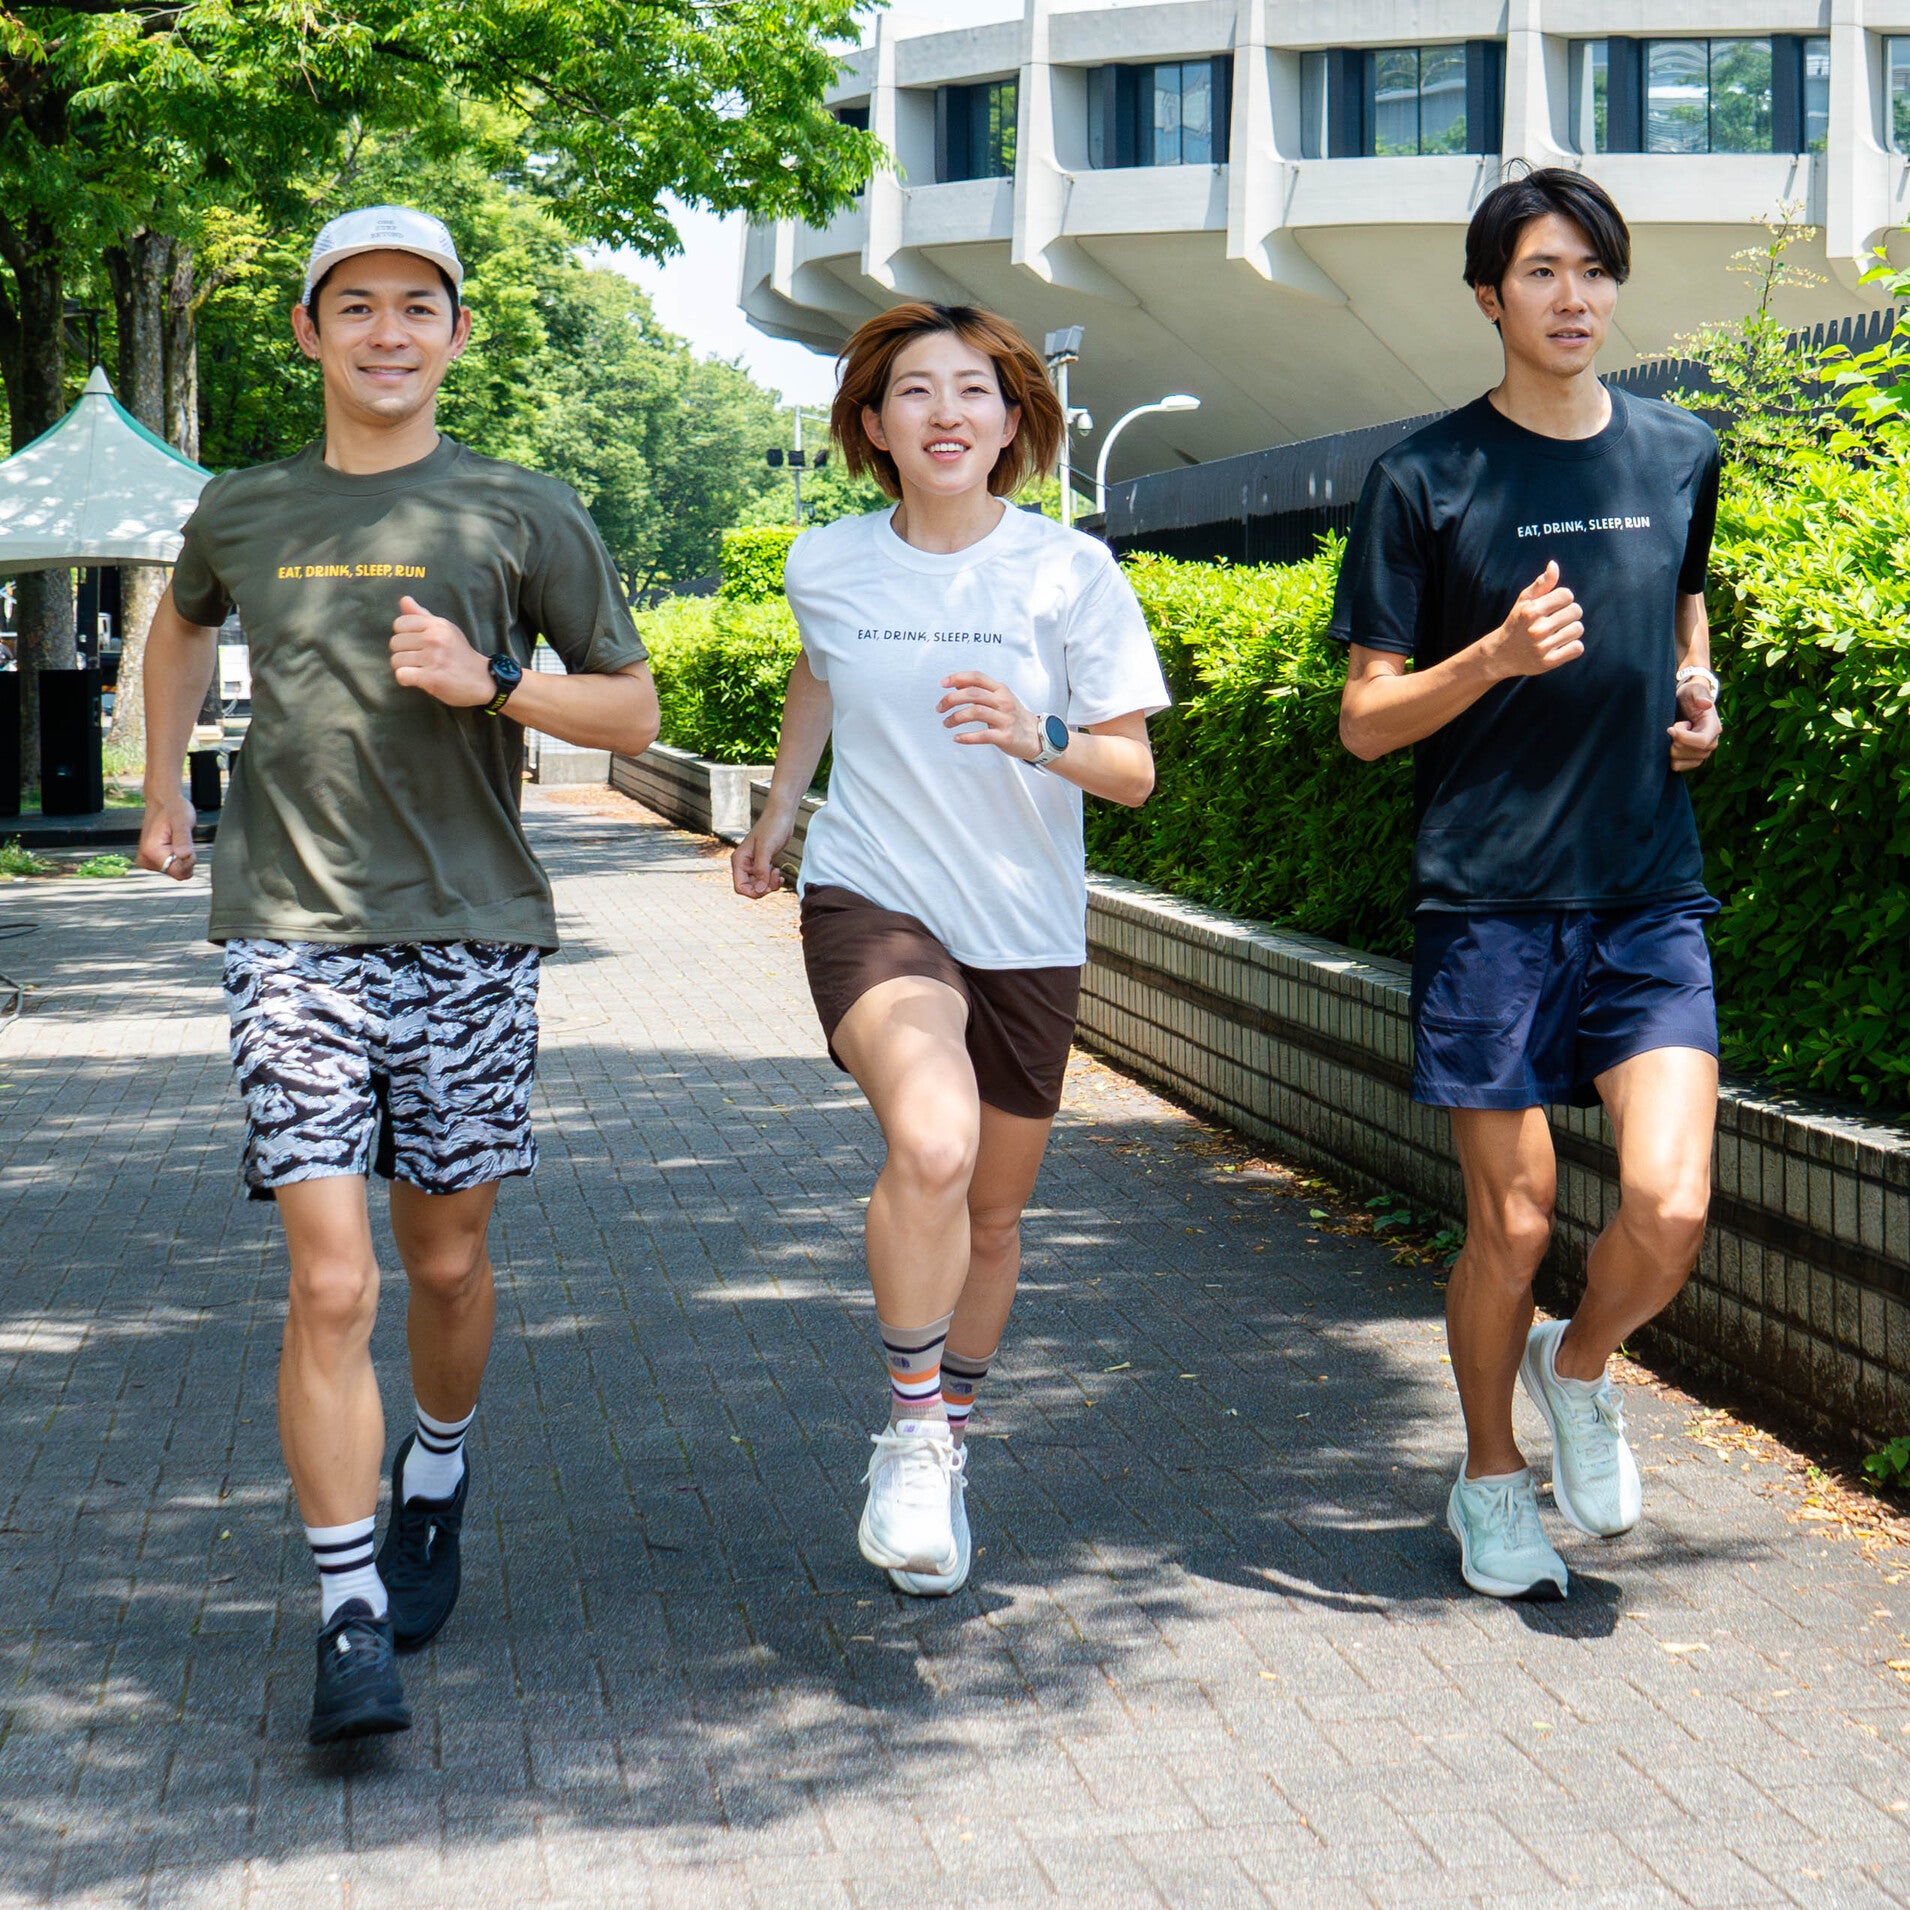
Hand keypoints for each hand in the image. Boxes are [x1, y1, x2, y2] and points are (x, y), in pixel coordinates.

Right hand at [136, 791, 196, 881]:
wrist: (163, 801)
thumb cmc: (173, 808)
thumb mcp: (183, 821)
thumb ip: (183, 839)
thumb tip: (184, 856)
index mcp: (151, 852)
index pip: (179, 872)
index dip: (190, 861)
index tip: (188, 845)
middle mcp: (146, 859)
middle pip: (177, 873)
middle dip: (185, 859)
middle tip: (182, 840)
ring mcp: (147, 860)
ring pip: (176, 871)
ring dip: (181, 857)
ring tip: (176, 839)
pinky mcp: (151, 860)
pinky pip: (172, 867)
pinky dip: (177, 857)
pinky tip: (173, 843)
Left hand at [389, 596, 493, 707]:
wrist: (482, 680)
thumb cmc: (460, 654)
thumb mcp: (445, 630)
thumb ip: (422, 615)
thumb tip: (404, 599)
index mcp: (437, 625)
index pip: (399, 623)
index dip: (403, 635)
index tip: (415, 644)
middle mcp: (435, 639)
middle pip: (395, 643)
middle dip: (402, 653)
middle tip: (418, 660)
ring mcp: (433, 658)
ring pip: (396, 660)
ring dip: (404, 668)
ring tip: (419, 670)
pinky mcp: (431, 678)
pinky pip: (401, 675)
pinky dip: (405, 679)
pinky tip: (416, 679)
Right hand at [731, 813, 792, 898]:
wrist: (781, 816)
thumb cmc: (771, 827)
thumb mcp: (765, 850)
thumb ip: (761, 871)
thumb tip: (760, 890)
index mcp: (739, 861)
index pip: (740, 887)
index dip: (753, 892)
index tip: (767, 888)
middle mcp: (744, 864)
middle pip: (750, 888)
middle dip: (764, 888)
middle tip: (775, 878)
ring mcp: (753, 864)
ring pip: (759, 885)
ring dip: (770, 884)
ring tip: (778, 874)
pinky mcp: (763, 862)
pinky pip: (765, 879)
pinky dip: (773, 880)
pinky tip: (779, 874)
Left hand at [937, 671, 1040, 758]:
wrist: (1036, 736)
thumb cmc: (1013, 717)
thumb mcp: (1000, 698)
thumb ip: (980, 691)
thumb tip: (956, 684)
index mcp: (1000, 690)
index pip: (977, 677)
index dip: (958, 678)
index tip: (943, 683)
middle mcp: (1003, 701)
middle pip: (973, 694)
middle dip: (951, 699)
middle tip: (940, 708)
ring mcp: (1005, 718)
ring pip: (975, 712)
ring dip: (956, 718)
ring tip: (946, 723)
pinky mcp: (1005, 736)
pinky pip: (982, 735)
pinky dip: (966, 737)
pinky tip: (957, 738)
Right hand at [1484, 562, 1584, 678]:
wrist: (1501, 655)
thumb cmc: (1516, 623)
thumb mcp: (1524, 601)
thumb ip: (1541, 583)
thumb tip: (1553, 565)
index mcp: (1531, 611)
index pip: (1566, 595)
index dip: (1563, 599)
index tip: (1554, 606)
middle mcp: (1536, 629)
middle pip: (1575, 611)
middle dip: (1568, 614)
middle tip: (1556, 621)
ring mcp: (1542, 647)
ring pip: (1578, 629)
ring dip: (1571, 630)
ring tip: (1558, 634)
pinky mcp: (1548, 662)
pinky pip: (1577, 648)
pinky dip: (1572, 646)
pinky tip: (1560, 646)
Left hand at [1669, 682, 1721, 772]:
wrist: (1685, 704)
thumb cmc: (1689, 696)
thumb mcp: (1693, 691)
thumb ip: (1699, 696)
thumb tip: (1706, 704)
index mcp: (1714, 728)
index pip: (1702, 741)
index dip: (1683, 737)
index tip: (1670, 729)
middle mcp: (1711, 743)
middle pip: (1689, 752)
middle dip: (1674, 741)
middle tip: (1673, 726)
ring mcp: (1702, 754)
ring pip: (1680, 761)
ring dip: (1670, 749)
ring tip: (1673, 734)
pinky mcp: (1691, 760)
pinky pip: (1677, 766)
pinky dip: (1668, 758)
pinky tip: (1669, 744)